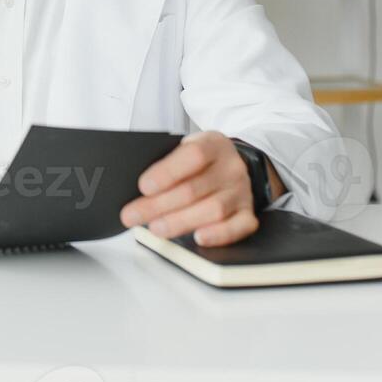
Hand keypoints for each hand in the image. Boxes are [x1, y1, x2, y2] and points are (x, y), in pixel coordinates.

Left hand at [119, 131, 282, 246]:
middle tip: (132, 215)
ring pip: (213, 210)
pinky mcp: (248, 213)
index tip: (143, 187)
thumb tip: (140, 188)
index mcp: (213, 144)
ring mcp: (241, 192)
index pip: (193, 156)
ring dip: (180, 222)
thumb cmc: (200, 160)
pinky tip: (199, 237)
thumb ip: (167, 161)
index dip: (167, 173)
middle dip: (158, 205)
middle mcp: (231, 168)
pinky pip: (238, 227)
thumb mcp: (185, 148)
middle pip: (194, 189)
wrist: (232, 164)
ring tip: (155, 228)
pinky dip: (219, 235)